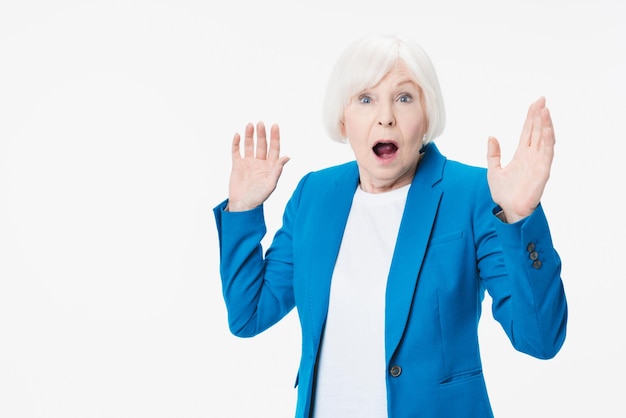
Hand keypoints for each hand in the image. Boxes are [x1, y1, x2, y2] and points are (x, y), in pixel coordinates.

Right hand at [227, 121, 289, 211]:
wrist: (242, 205)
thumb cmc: (258, 197)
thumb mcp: (270, 184)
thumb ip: (277, 170)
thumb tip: (287, 157)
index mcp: (270, 166)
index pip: (274, 148)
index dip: (275, 137)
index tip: (275, 126)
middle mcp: (260, 162)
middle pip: (262, 145)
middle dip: (262, 134)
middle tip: (261, 123)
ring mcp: (248, 163)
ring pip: (249, 145)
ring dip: (250, 135)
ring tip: (250, 125)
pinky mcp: (237, 165)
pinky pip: (236, 151)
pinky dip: (236, 143)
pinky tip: (237, 135)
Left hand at [487, 97, 554, 222]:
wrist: (508, 210)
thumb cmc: (504, 194)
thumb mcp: (493, 170)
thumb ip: (493, 154)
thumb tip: (492, 136)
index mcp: (521, 154)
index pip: (528, 131)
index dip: (531, 117)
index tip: (535, 104)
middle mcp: (532, 156)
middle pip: (537, 131)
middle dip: (540, 116)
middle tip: (542, 99)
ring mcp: (538, 162)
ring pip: (544, 139)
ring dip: (545, 125)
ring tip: (545, 110)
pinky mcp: (543, 171)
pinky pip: (547, 153)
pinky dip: (548, 140)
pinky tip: (547, 128)